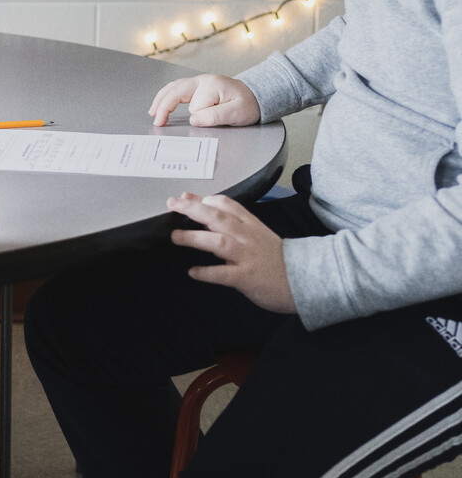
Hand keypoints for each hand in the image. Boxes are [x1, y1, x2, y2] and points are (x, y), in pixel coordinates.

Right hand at [149, 74, 259, 127]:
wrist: (256, 96)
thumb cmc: (248, 105)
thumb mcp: (238, 113)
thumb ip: (216, 116)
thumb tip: (194, 119)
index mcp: (212, 85)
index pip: (196, 107)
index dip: (202, 117)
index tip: (213, 121)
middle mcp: (202, 80)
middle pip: (176, 92)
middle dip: (165, 107)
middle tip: (158, 122)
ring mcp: (198, 81)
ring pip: (172, 88)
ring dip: (161, 101)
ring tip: (153, 114)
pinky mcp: (196, 85)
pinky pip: (175, 88)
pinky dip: (165, 96)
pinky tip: (158, 104)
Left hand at [169, 192, 295, 313]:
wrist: (306, 280)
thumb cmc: (275, 256)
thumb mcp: (256, 233)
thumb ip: (231, 220)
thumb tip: (201, 205)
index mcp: (250, 225)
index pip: (226, 204)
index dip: (203, 199)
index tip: (183, 197)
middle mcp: (247, 237)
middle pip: (218, 218)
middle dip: (193, 209)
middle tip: (172, 205)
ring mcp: (247, 257)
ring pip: (218, 243)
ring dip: (194, 238)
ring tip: (175, 237)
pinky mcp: (246, 277)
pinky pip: (223, 274)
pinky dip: (206, 272)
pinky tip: (193, 272)